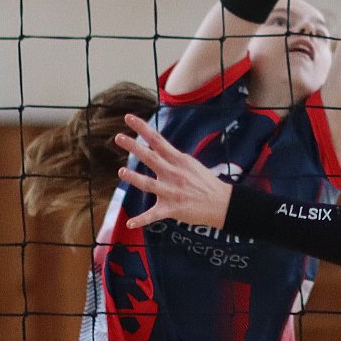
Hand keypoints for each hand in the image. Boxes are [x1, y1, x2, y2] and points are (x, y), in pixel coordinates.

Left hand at [115, 114, 233, 230]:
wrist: (222, 203)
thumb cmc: (205, 182)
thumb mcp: (190, 163)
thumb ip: (172, 157)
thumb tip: (157, 148)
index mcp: (178, 160)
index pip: (157, 140)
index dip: (142, 128)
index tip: (128, 118)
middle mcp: (173, 173)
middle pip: (151, 157)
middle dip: (134, 147)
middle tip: (118, 137)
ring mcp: (172, 191)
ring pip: (149, 184)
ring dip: (134, 178)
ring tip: (122, 172)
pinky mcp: (172, 209)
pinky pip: (154, 215)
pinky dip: (142, 220)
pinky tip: (130, 223)